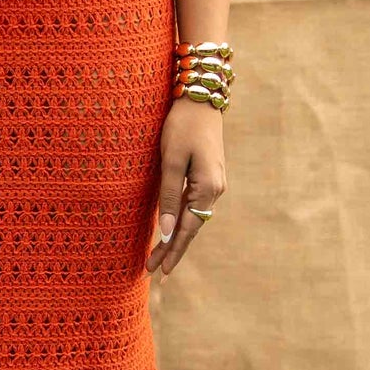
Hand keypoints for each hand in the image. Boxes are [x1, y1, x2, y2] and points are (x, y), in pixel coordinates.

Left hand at [145, 100, 225, 277]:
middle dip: (173, 249)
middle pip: (192, 227)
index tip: (160, 271)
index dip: (174, 251)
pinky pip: (195, 204)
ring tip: (159, 254)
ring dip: (177, 235)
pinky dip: (183, 219)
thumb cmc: (182, 126)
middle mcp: (216, 189)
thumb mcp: (171, 161)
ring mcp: (215, 182)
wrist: (200, 98)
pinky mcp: (209, 174)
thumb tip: (167, 231)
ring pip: (194, 217)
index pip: (189, 229)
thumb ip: (169, 197)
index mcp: (208, 188)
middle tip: (154, 270)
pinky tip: (173, 227)